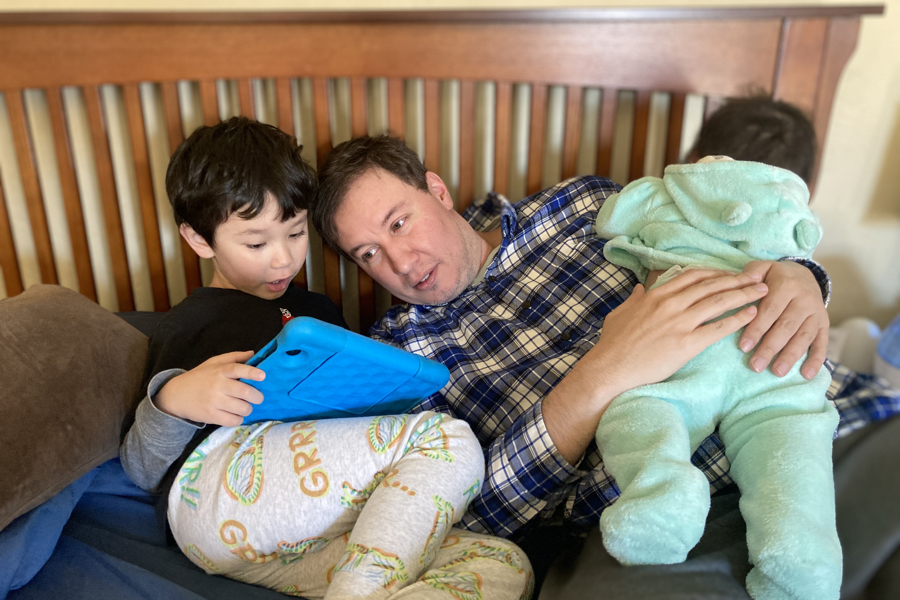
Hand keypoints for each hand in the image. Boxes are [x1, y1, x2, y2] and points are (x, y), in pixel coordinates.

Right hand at [155, 351, 265, 426]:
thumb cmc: (199, 377)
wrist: (176, 395)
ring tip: (244, 406)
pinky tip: (235, 415)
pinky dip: (238, 419)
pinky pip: (233, 421)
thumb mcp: (213, 362)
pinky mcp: (211, 416)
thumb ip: (234, 357)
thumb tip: (254, 353)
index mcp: (219, 370)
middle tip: (258, 398)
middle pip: (245, 392)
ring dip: (248, 409)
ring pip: (242, 408)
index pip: (237, 369)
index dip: (252, 372)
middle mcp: (218, 385)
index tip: (263, 376)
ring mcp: (214, 401)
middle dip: (257, 397)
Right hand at [541, 269, 765, 464]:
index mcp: (656, 295)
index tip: (729, 274)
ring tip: (762, 292)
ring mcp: (680, 322)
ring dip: (744, 295)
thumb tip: (640, 288)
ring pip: (719, 302)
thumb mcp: (620, 313)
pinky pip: (718, 328)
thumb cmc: (612, 344)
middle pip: (711, 285)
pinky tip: (751, 315)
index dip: (715, 273)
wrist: (611, 368)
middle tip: (757, 278)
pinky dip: (737, 319)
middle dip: (737, 280)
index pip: (692, 276)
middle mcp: (670, 303)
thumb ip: (634, 299)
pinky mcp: (687, 343)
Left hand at [738, 261, 828, 379]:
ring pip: (803, 337)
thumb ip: (752, 273)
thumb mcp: (763, 267)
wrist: (804, 274)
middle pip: (786, 327)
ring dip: (790, 356)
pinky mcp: (824, 324)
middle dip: (770, 347)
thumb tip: (745, 282)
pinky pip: (822, 343)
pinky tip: (806, 374)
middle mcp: (804, 300)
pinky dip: (816, 359)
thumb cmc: (775, 276)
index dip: (757, 328)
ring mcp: (816, 313)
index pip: (770, 310)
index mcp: (787, 285)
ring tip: (777, 372)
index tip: (743, 346)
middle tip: (756, 365)